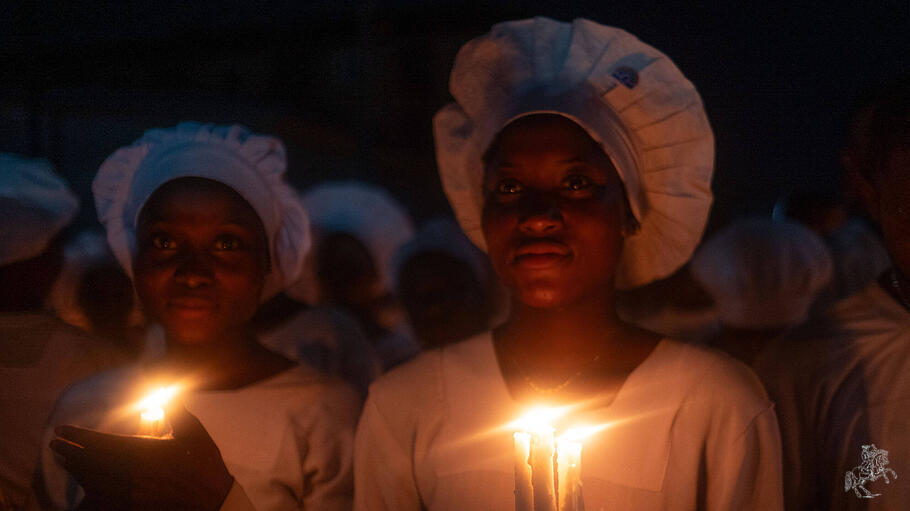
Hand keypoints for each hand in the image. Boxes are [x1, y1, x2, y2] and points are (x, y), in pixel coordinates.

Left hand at [51, 403, 234, 510]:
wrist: (211, 501)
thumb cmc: (202, 463)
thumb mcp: (192, 430)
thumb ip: (173, 408)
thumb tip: (160, 388)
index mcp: (141, 450)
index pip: (98, 441)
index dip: (76, 435)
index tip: (61, 429)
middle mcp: (129, 472)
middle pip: (88, 460)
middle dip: (70, 450)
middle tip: (56, 443)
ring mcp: (126, 493)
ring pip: (90, 480)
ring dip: (74, 468)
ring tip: (65, 459)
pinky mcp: (129, 508)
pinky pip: (98, 500)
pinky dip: (86, 491)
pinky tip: (81, 487)